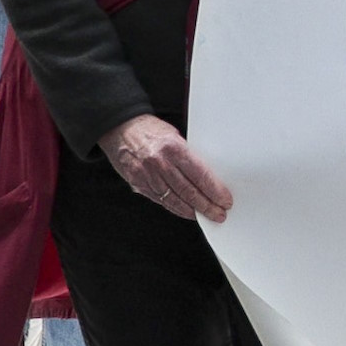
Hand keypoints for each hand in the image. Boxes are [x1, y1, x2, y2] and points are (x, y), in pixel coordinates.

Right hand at [103, 114, 233, 222]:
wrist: (120, 129)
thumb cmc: (150, 130)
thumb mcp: (174, 136)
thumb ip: (188, 156)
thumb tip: (207, 176)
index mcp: (173, 148)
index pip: (199, 175)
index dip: (215, 191)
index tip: (225, 200)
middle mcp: (159, 163)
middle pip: (188, 191)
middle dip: (207, 206)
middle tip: (219, 214)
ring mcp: (147, 175)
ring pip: (175, 200)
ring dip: (193, 211)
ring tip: (206, 216)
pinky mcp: (138, 184)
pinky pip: (161, 200)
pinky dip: (176, 208)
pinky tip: (186, 212)